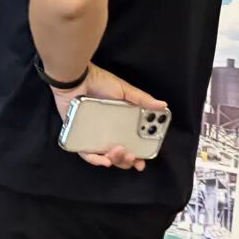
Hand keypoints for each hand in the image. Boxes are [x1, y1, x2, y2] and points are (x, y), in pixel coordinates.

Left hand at [52, 62, 166, 170]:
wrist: (75, 77)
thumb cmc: (98, 81)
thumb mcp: (123, 90)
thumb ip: (142, 99)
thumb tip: (163, 105)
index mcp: (119, 124)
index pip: (130, 144)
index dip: (138, 155)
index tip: (143, 162)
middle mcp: (105, 132)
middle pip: (118, 154)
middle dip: (127, 161)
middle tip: (133, 157)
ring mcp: (91, 134)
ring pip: (104, 156)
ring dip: (115, 159)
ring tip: (119, 152)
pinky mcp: (77, 134)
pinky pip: (85, 153)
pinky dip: (94, 159)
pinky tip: (104, 160)